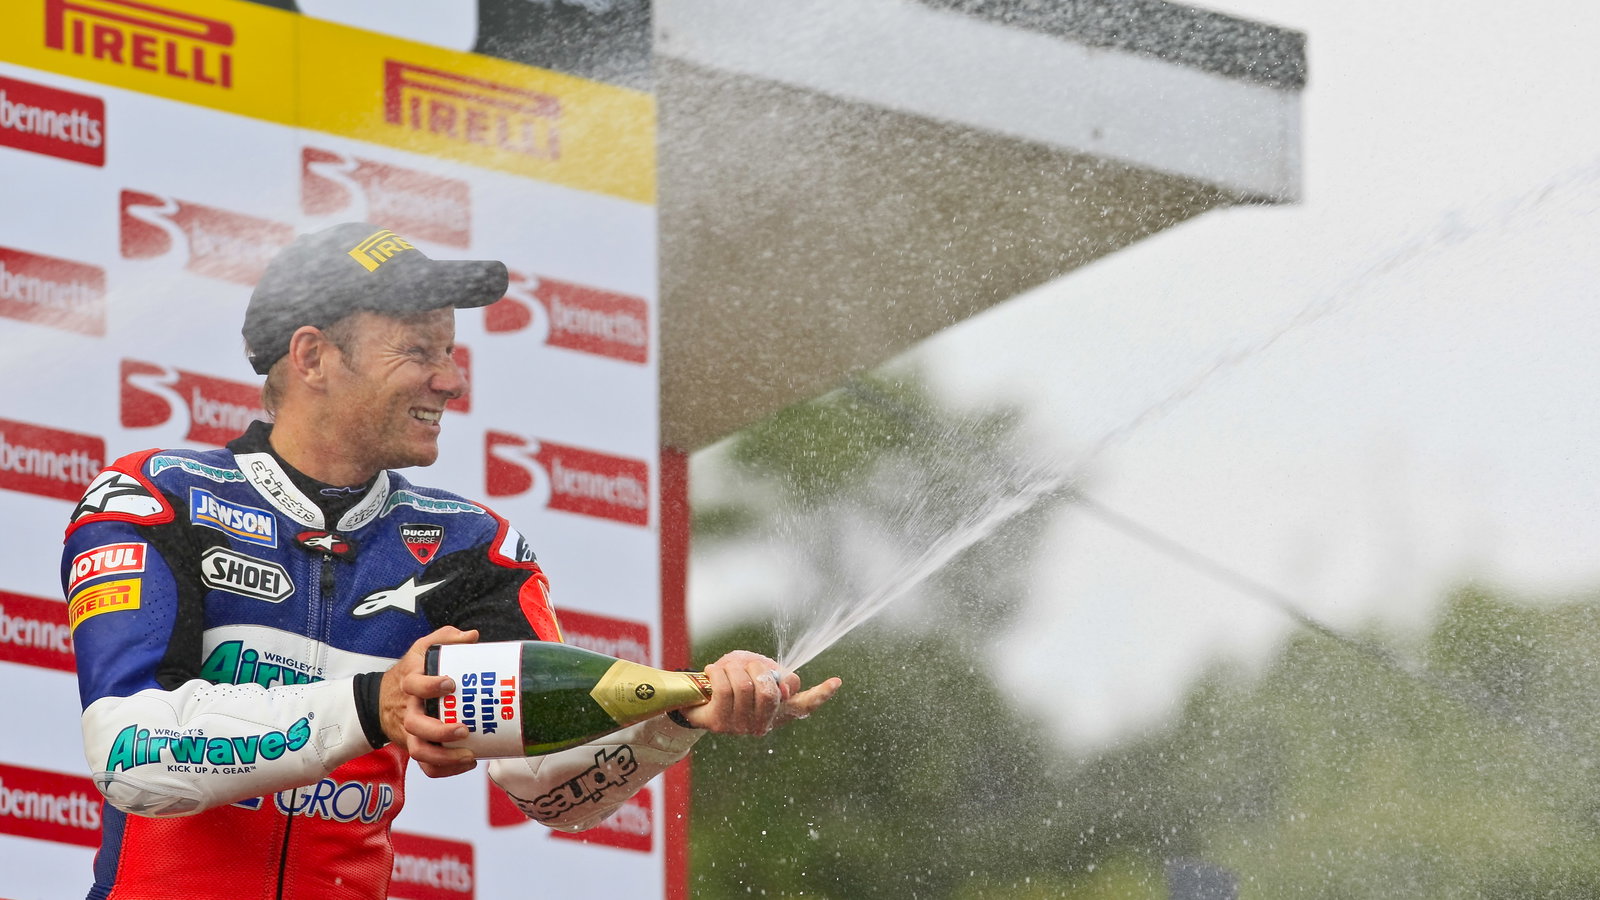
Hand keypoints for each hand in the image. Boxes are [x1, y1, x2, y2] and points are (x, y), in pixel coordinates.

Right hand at [380, 626, 480, 777]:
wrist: (380, 700)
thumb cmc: (411, 672)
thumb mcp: (422, 649)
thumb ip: (445, 638)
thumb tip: (473, 637)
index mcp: (410, 683)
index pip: (414, 685)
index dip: (430, 686)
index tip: (450, 684)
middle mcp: (408, 711)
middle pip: (417, 726)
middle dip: (440, 731)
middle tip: (464, 729)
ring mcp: (409, 732)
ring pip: (420, 752)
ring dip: (444, 758)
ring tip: (469, 755)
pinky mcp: (413, 747)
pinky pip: (425, 766)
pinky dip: (445, 770)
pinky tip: (467, 763)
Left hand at [677, 650, 841, 735]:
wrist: (696, 698)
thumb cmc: (729, 681)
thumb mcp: (752, 669)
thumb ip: (770, 673)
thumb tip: (783, 684)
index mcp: (777, 710)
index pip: (804, 704)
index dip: (821, 694)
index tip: (836, 681)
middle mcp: (764, 723)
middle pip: (770, 692)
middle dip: (757, 669)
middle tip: (746, 667)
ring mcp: (742, 726)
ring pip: (745, 686)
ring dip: (734, 668)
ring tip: (726, 669)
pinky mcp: (721, 724)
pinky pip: (724, 688)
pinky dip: (718, 672)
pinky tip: (713, 671)